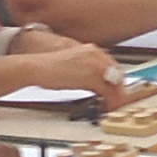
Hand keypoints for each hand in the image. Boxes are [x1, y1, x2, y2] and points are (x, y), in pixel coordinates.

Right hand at [0, 44, 120, 106]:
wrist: (37, 68)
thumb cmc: (50, 68)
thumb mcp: (74, 64)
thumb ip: (88, 70)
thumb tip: (98, 83)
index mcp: (92, 50)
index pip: (114, 66)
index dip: (117, 81)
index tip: (117, 90)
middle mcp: (96, 55)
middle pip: (119, 74)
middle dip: (119, 90)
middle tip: (117, 101)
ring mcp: (94, 65)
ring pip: (116, 84)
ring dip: (116, 98)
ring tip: (111, 106)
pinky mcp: (90, 77)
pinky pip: (108, 92)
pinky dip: (109, 102)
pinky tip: (105, 107)